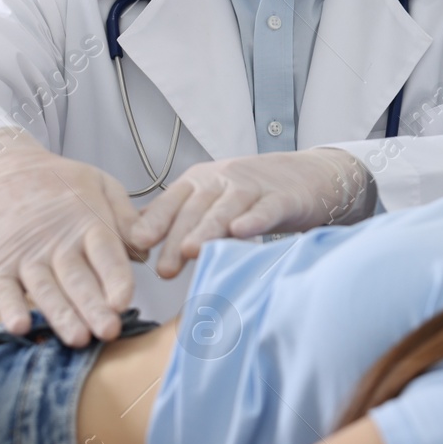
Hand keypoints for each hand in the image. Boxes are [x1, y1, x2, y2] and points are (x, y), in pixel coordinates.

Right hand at [0, 129, 145, 345]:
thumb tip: (147, 251)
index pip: (105, 254)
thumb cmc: (59, 183)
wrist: (0, 169)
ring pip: (45, 289)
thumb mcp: (100, 184)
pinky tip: (19, 326)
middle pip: (77, 279)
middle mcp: (57, 243)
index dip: (115, 279)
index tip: (123, 302)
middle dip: (94, 307)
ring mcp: (25, 255)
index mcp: (88, 224)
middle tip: (108, 331)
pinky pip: (3, 289)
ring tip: (77, 338)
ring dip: (61, 315)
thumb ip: (125, 216)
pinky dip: (10, 308)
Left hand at [132, 148, 374, 277]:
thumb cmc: (255, 193)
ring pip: (226, 208)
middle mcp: (223, 180)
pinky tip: (241, 232)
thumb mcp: (211, 199)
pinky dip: (253, 219)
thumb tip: (132, 237)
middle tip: (164, 268)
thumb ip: (178, 216)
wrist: (310, 176)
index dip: (154, 222)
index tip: (136, 245)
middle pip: (196, 209)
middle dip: (177, 237)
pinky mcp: (284, 197)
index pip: (172, 202)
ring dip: (208, 229)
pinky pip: (266, 209)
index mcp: (200, 181)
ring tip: (192, 251)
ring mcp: (254, 187)